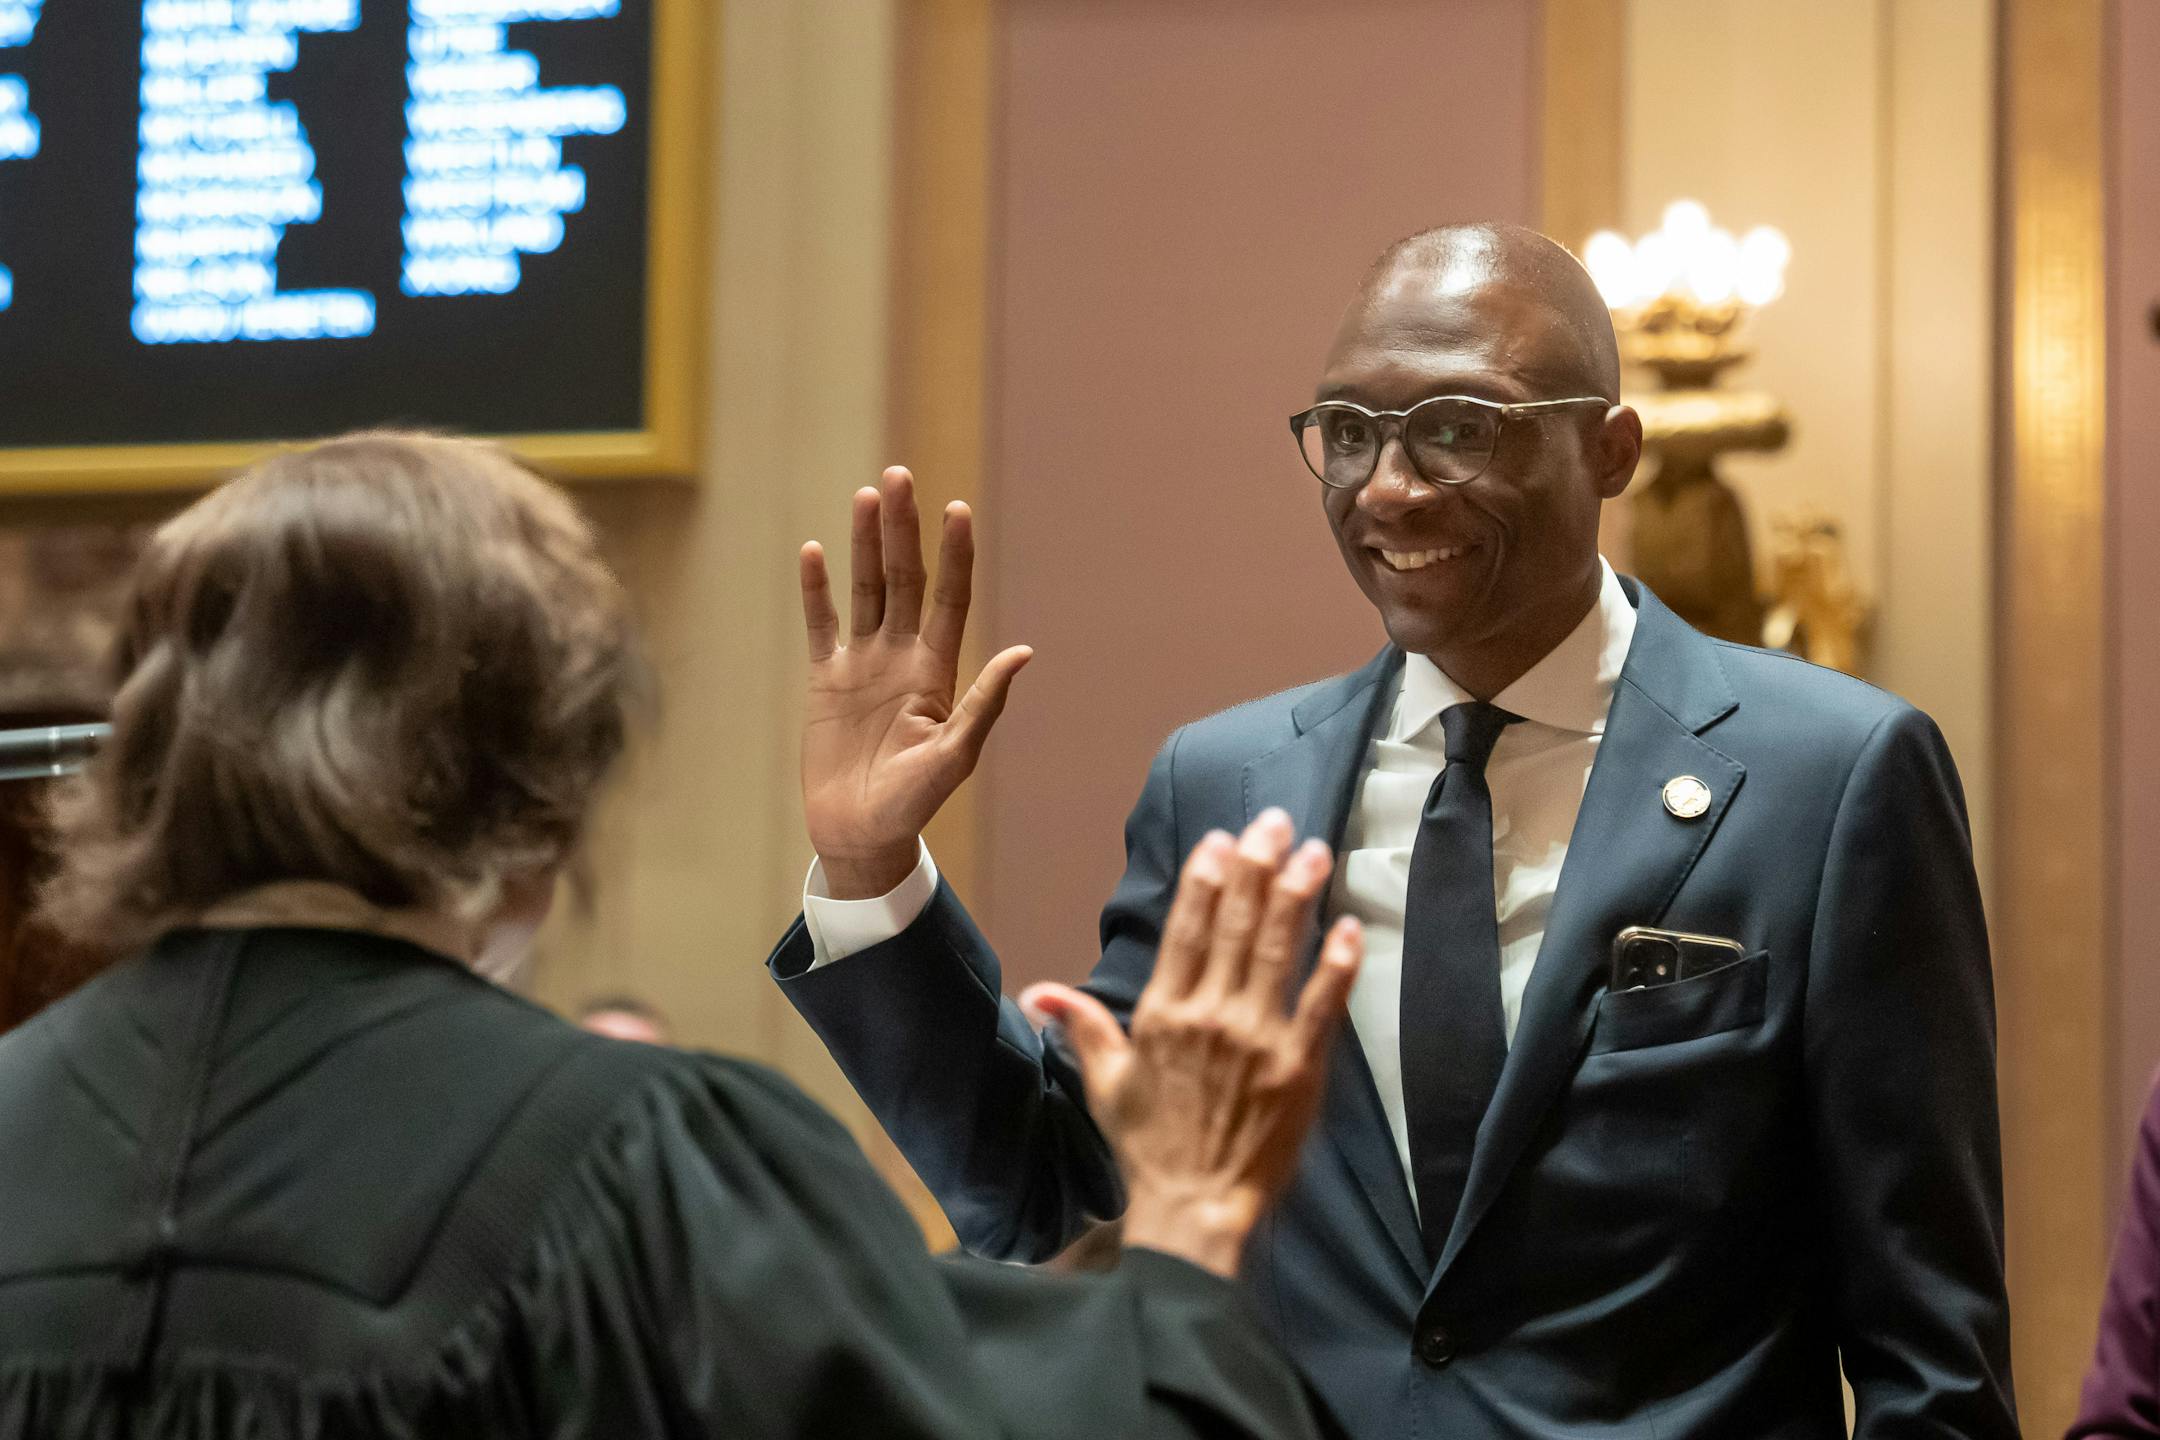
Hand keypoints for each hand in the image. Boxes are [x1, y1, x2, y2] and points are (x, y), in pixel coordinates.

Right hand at [799, 467, 1031, 897]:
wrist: (860, 834)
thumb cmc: (913, 803)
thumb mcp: (955, 756)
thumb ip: (984, 704)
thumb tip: (1022, 651)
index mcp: (936, 672)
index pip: (948, 599)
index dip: (954, 555)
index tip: (957, 509)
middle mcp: (901, 657)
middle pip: (904, 580)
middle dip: (904, 529)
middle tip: (899, 476)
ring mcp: (862, 664)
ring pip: (865, 590)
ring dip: (865, 544)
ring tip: (866, 496)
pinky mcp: (824, 680)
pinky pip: (821, 625)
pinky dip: (816, 590)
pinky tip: (814, 551)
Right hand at [1023, 812, 1362, 1278]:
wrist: (1193, 1209)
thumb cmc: (1148, 1147)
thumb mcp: (1104, 1084)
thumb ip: (1081, 1026)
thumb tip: (1038, 993)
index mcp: (1163, 1014)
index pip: (1186, 929)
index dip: (1207, 879)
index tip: (1223, 839)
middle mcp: (1210, 1015)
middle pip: (1236, 925)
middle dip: (1259, 867)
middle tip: (1279, 823)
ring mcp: (1258, 1039)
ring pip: (1278, 951)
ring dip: (1297, 897)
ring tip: (1315, 853)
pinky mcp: (1300, 1067)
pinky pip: (1323, 1004)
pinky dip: (1337, 964)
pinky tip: (1348, 927)